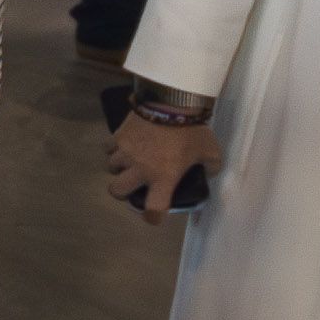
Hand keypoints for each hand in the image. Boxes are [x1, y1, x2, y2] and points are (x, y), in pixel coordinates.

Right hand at [105, 109, 220, 226]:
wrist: (172, 101)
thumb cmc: (193, 129)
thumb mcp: (211, 152)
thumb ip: (210, 166)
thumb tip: (209, 172)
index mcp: (163, 178)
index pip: (153, 209)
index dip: (152, 218)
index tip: (153, 217)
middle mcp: (140, 170)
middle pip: (116, 191)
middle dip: (121, 191)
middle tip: (131, 184)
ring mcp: (125, 153)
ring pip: (110, 167)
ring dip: (118, 166)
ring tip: (128, 159)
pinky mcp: (118, 135)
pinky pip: (108, 147)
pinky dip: (113, 148)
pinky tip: (123, 143)